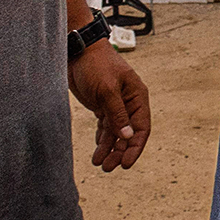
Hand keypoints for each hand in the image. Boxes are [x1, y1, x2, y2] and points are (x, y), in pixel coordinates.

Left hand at [68, 43, 151, 170]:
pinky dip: (102, 140)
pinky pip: (105, 127)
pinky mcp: (102, 106)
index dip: (135, 147)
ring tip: (99, 164)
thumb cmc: (96, 65)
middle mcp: (129, 103)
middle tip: (108, 167)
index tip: (126, 164)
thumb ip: (117, 114)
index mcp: (137, 97)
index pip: (142, 127)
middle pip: (128, 134)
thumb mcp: (107, 89)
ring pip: (115, 133)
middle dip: (119, 152)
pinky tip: (97, 151)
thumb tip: (128, 137)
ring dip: (109, 149)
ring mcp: (115, 105)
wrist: (78, 51)